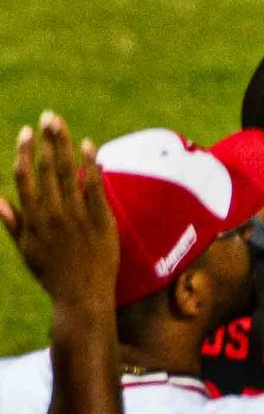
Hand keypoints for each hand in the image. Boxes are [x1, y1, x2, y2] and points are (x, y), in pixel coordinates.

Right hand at [0, 113, 117, 316]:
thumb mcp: (26, 251)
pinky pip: (95, 187)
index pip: (24, 177)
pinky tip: (90, 146)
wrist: (83, 297)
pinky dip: (91, 165)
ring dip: (65, 144)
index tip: (26, 131)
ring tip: (62, 123)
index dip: (24, 151)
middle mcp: (52, 213)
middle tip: (48, 116)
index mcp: (32, 218)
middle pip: (46, 168)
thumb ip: (14, 223)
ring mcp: (77, 216)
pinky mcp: (100, 221)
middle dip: (47, 139)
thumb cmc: (53, 275)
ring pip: (68, 172)